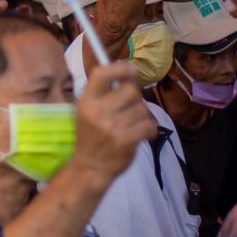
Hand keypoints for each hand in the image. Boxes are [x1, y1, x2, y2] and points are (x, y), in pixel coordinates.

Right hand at [71, 61, 156, 184]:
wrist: (90, 168)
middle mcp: (98, 111)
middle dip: (136, 98)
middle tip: (130, 109)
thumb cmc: (91, 137)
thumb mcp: (87, 112)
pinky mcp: (126, 140)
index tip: (131, 71)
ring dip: (142, 116)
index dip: (120, 68)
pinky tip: (142, 135)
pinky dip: (149, 130)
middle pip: (131, 90)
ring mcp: (112, 126)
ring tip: (133, 125)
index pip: (102, 74)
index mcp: (87, 101)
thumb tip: (130, 70)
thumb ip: (104, 93)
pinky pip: (149, 124)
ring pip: (142, 108)